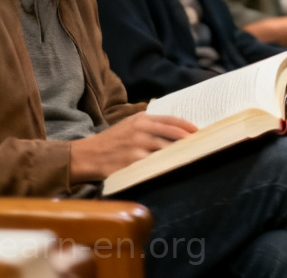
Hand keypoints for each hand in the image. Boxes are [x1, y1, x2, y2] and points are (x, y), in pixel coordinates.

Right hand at [70, 111, 196, 183]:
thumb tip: (174, 125)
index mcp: (141, 119)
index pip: (171, 120)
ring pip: (165, 150)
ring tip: (189, 156)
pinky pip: (153, 165)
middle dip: (187, 140)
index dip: (186, 125)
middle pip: (172, 134)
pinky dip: (164, 166)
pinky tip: (172, 167)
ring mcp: (136, 148)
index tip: (197, 131)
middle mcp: (140, 131)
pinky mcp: (132, 164)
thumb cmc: (112, 139)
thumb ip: (149, 122)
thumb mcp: (129, 123)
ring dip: (178, 154)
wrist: (88, 155)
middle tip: (198, 144)